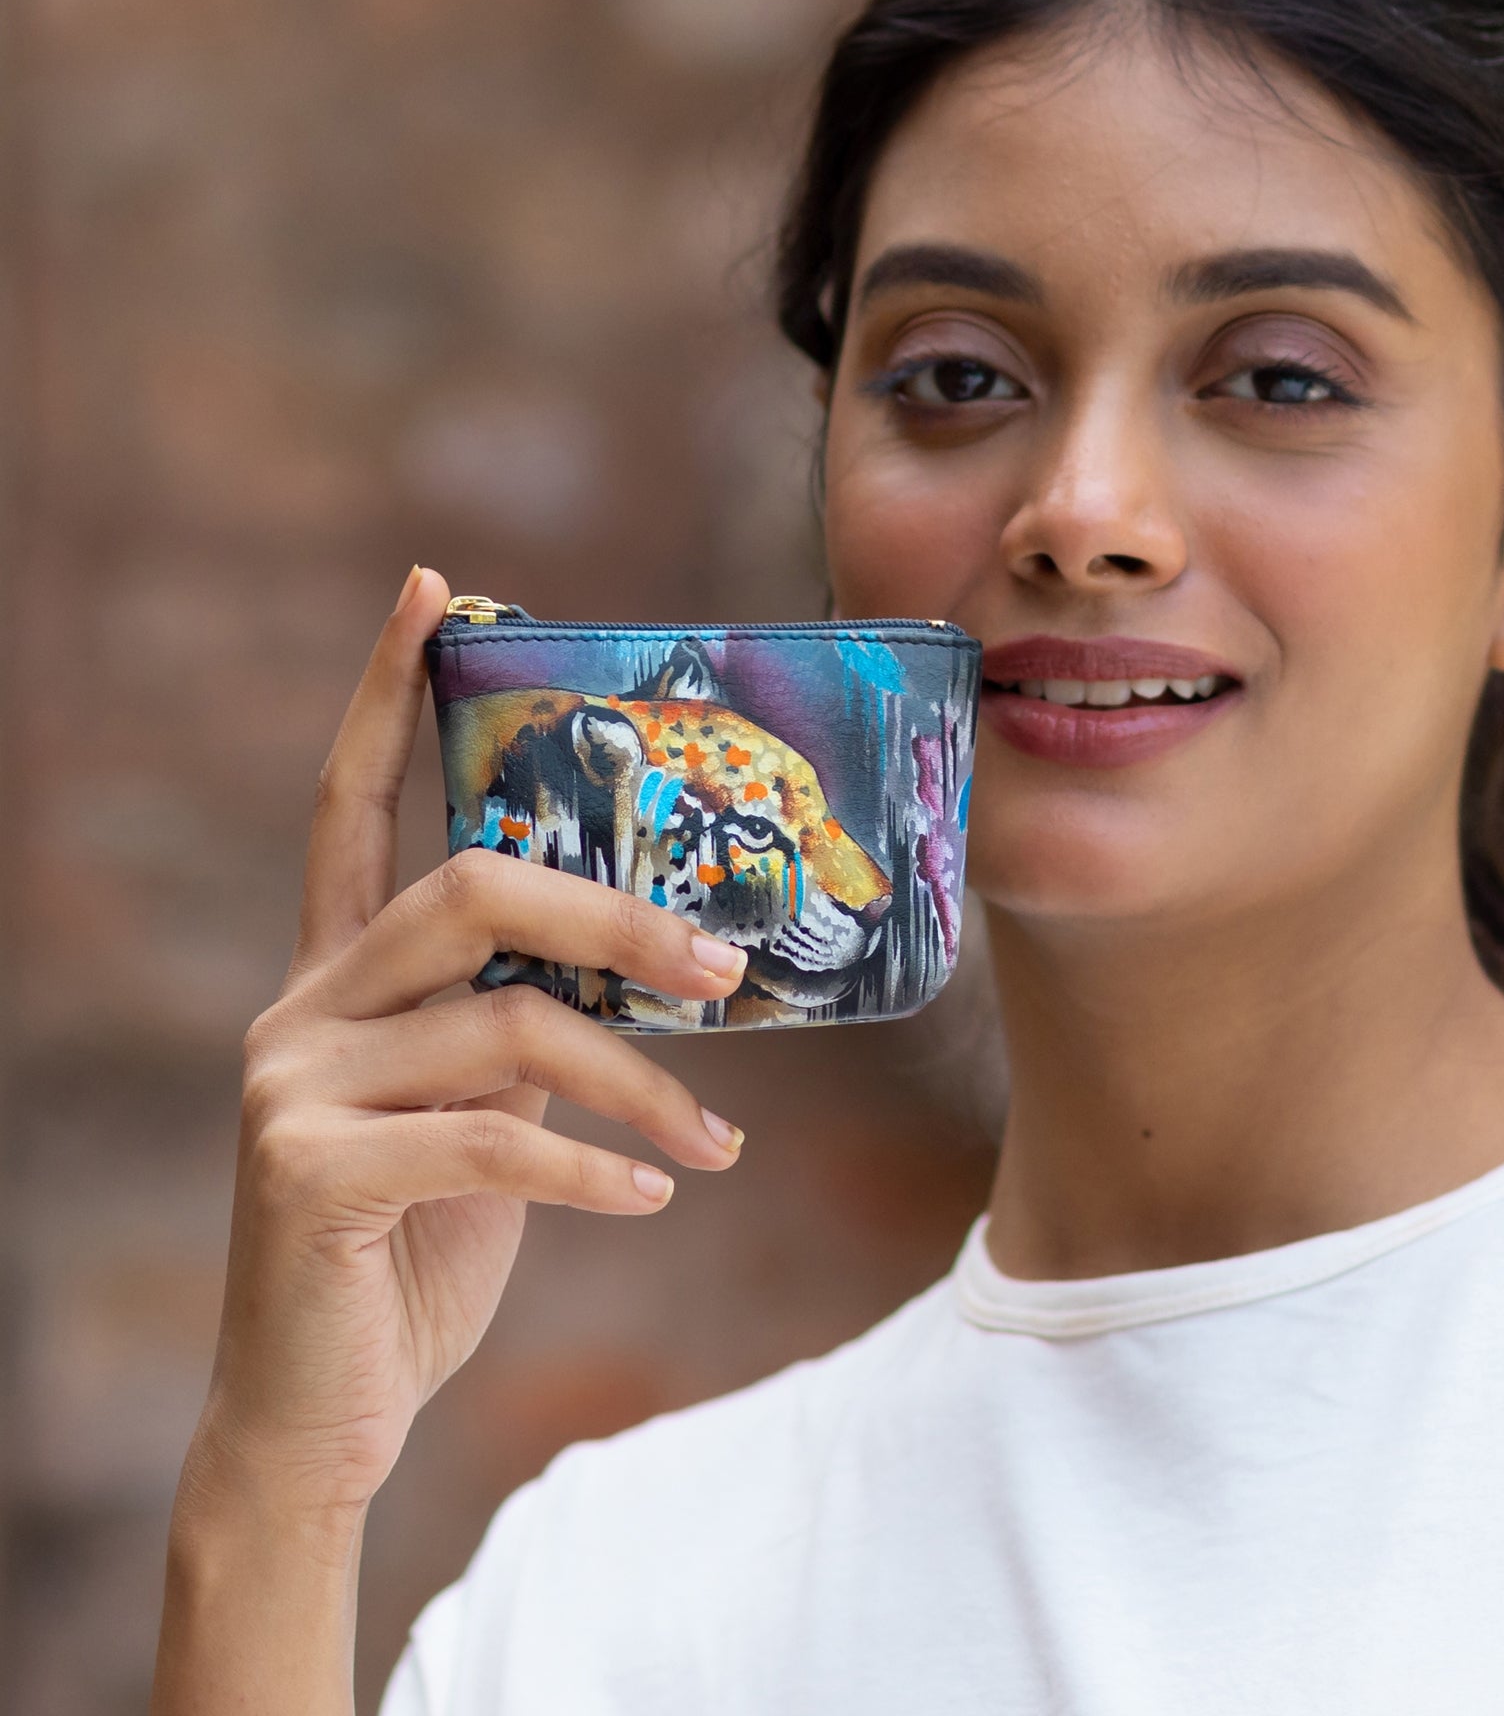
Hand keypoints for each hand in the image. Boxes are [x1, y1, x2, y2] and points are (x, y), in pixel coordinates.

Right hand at [180, 565, 748, 1521]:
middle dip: (615, 916)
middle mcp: (300, 1006)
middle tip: (723, 961)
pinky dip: (595, 1167)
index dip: (386, 690)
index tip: (438, 586)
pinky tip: (656, 1194)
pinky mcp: (307, 1175)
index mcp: (340, 973)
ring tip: (721, 1141)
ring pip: (509, 1028)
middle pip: (470, 887)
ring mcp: (290, 1088)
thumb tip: (658, 951)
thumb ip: (524, 1021)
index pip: (352, 802)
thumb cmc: (420, 1236)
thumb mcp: (477, 1106)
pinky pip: (493, 1141)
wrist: (323, 1407)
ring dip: (642, 1082)